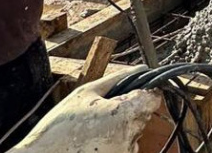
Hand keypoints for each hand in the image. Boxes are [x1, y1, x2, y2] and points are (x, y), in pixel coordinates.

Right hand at [11, 65, 160, 151]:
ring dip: (119, 127)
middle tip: (99, 111)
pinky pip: (123, 146)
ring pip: (133, 131)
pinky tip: (92, 141)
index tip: (130, 91)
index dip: (143, 90)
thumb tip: (141, 68)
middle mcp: (132, 135)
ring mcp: (126, 151)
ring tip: (91, 129)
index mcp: (126, 113)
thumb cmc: (59, 127)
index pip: (153, 97)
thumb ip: (117, 79)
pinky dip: (113, 141)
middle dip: (127, 109)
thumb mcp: (85, 93)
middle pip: (142, 114)